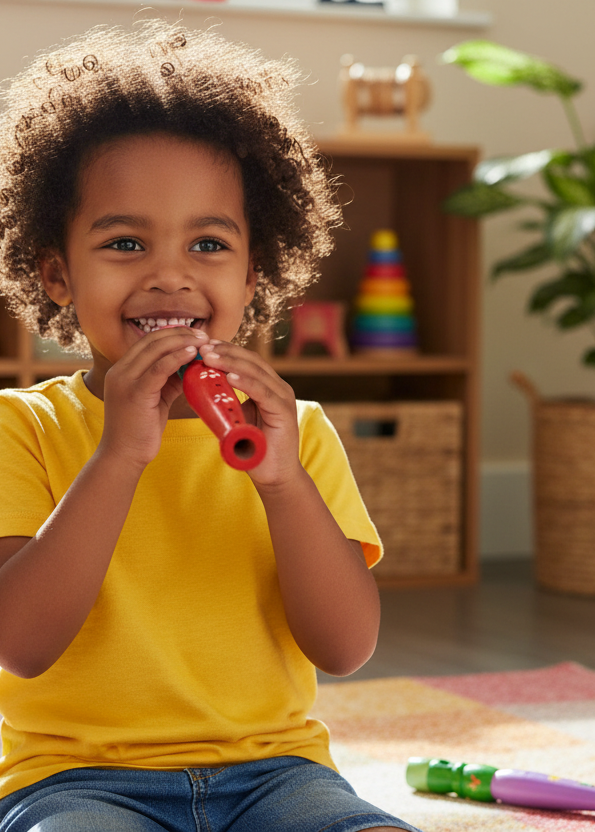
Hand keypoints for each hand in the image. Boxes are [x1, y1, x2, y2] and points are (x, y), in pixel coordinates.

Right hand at [99, 327, 208, 468]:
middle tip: (203, 335)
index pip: (148, 341)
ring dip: (182, 342)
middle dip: (180, 334)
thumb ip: (168, 381)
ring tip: (203, 341)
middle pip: (151, 340)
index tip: (195, 334)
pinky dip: (177, 357)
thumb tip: (190, 366)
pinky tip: (193, 354)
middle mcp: (120, 371)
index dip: (172, 334)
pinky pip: (159, 368)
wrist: (123, 456)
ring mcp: (125, 381)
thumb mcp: (155, 399)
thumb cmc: (140, 431)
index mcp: (122, 370)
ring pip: (155, 349)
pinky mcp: (135, 393)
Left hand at [199, 340, 300, 487]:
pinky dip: (246, 383)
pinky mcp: (284, 412)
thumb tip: (199, 389)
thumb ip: (226, 402)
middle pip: (251, 361)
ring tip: (209, 357)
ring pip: (256, 372)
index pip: (247, 361)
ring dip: (231, 363)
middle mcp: (279, 388)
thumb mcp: (236, 419)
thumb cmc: (253, 448)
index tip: (204, 345)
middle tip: (203, 347)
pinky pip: (263, 393)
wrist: (274, 476)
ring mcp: (283, 398)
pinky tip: (229, 378)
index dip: (226, 350)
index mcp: (268, 386)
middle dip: (226, 352)